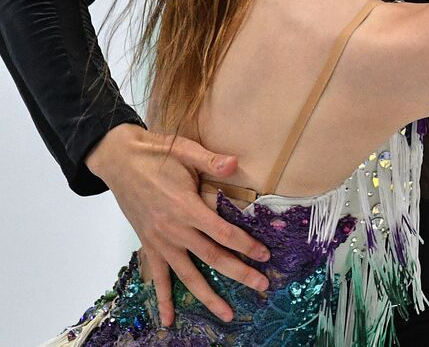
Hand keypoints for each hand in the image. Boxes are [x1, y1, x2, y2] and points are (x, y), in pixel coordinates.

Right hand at [86, 124, 269, 325]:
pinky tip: (169, 321)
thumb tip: (234, 162)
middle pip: (213, 258)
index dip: (246, 246)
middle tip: (262, 286)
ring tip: (227, 314)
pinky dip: (163, 300)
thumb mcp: (184, 151)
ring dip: (208, 296)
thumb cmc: (155, 154)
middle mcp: (175, 231)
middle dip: (240, 274)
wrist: (119, 161)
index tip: (266, 256)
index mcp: (187, 208)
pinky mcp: (149, 246)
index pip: (224, 234)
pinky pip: (158, 278)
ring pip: (189, 275)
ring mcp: (160, 242)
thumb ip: (210, 160)